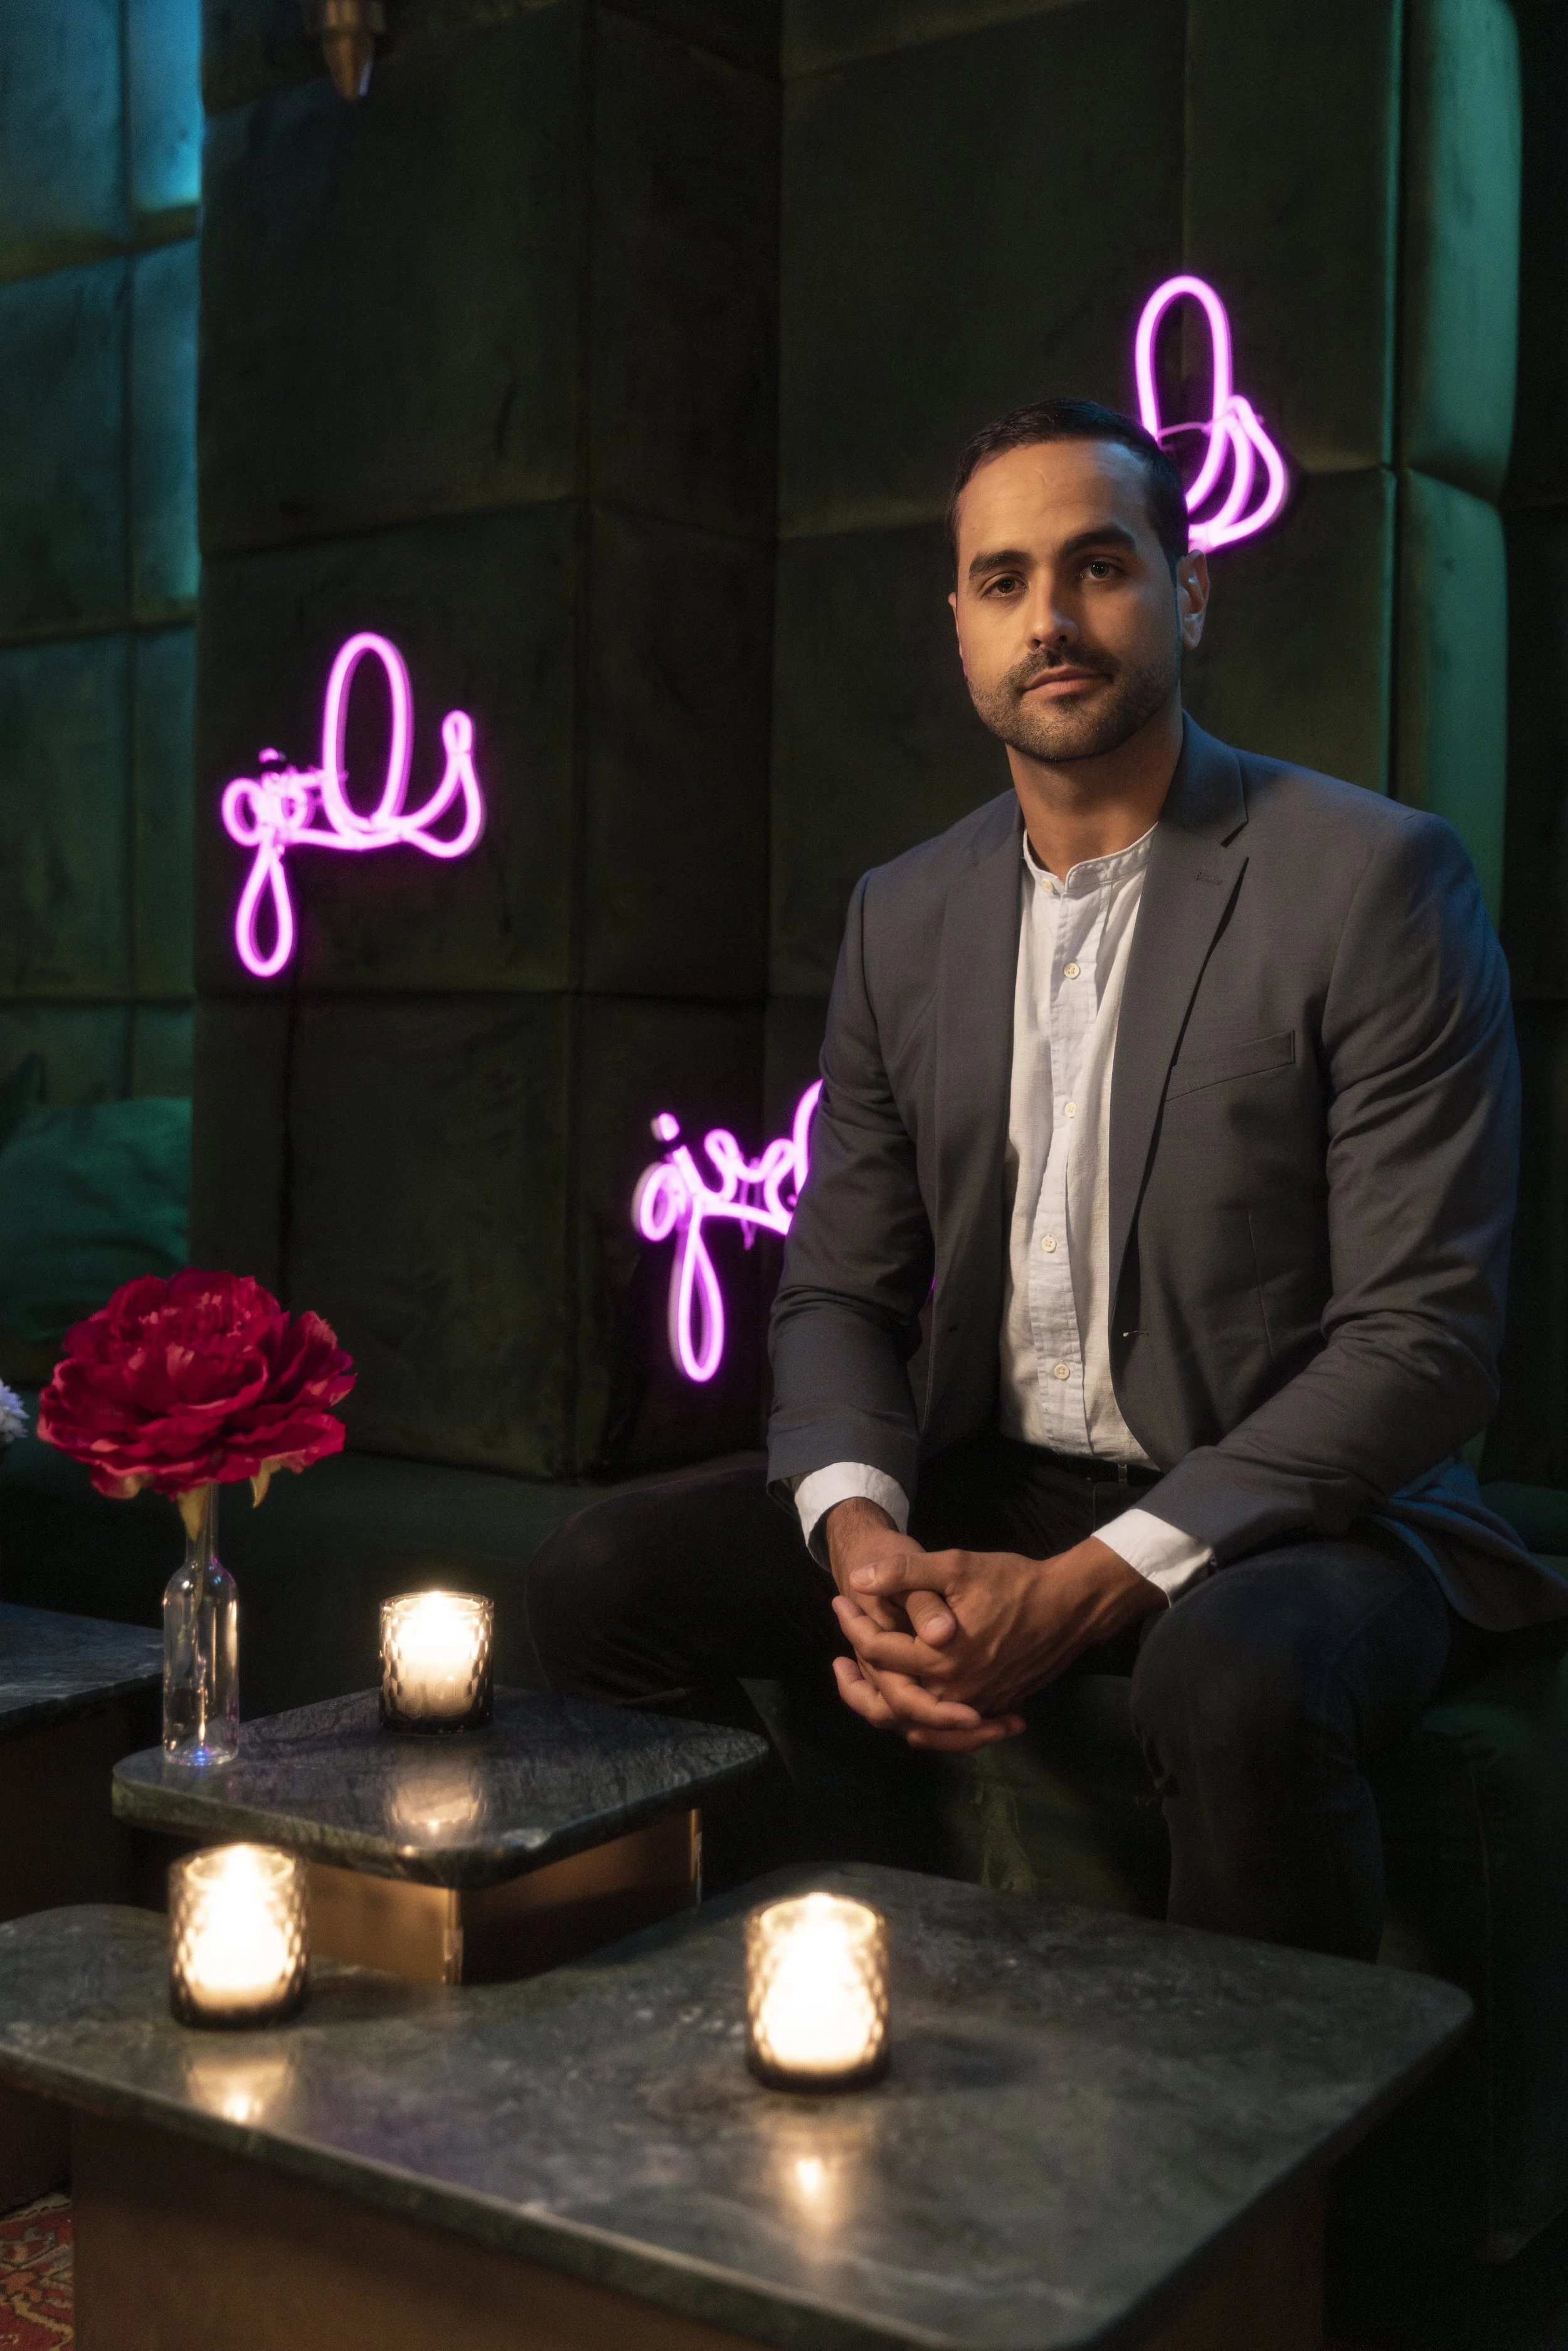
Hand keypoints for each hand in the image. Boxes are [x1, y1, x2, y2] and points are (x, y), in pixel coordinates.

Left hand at [834, 1537, 1165, 1745]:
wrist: (1070, 1607)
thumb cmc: (1014, 1582)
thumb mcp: (957, 1566)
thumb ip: (905, 1573)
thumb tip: (858, 1579)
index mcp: (942, 1658)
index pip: (878, 1652)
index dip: (853, 1624)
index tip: (840, 1601)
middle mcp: (955, 1692)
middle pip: (888, 1702)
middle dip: (856, 1682)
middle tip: (835, 1662)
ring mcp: (975, 1705)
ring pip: (916, 1726)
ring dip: (883, 1708)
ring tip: (859, 1686)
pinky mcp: (992, 1707)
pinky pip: (946, 1731)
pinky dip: (920, 1723)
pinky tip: (906, 1705)